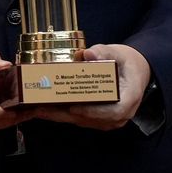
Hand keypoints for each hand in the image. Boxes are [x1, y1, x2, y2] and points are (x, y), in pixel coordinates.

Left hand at [31, 44, 150, 130]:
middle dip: (65, 114)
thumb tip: (88, 54)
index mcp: (130, 97)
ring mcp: (110, 118)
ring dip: (60, 116)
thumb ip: (104, 51)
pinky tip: (45, 109)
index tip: (74, 108)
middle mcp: (121, 113)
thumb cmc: (127, 62)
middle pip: (93, 119)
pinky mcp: (100, 119)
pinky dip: (63, 115)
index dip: (94, 112)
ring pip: (84, 121)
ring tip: (37, 109)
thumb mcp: (118, 52)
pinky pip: (81, 119)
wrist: (134, 71)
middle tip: (41, 108)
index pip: (115, 111)